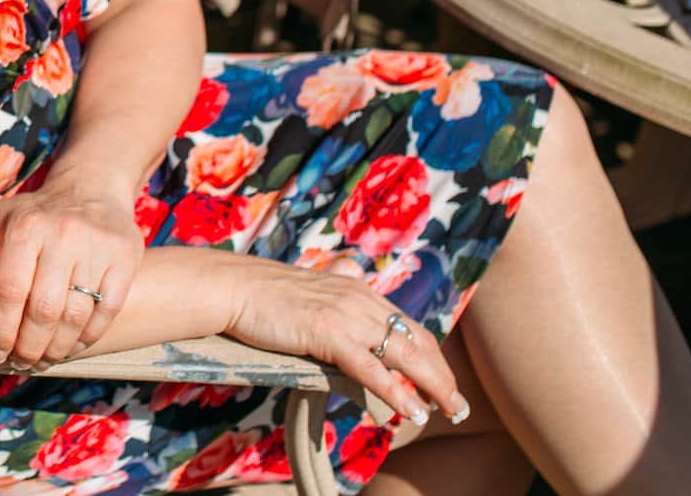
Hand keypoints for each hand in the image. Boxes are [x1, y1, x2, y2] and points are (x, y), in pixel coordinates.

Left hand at [0, 170, 144, 370]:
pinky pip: (106, 311)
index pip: (8, 291)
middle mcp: (63, 236)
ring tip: (43, 360)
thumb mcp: (1, 215)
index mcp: (26, 227)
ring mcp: (97, 248)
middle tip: (20, 362)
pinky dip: (87, 337)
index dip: (0, 330)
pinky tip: (71, 346)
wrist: (93, 189)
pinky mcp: (125, 259)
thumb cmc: (37, 213)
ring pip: (75, 316)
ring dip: (57, 349)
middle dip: (28, 347)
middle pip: (42, 311)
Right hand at [215, 255, 467, 428]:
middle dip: (442, 376)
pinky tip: (412, 412)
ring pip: (403, 355)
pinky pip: (372, 370)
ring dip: (433, 387)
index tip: (443, 381)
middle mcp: (359, 298)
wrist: (232, 287)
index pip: (407, 325)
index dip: (431, 355)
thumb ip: (333, 289)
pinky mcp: (329, 333)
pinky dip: (396, 393)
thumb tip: (348, 279)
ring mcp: (346, 315)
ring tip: (450, 411)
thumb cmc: (262, 292)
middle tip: (459, 406)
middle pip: (415, 340)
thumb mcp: (308, 287)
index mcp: (356, 287)